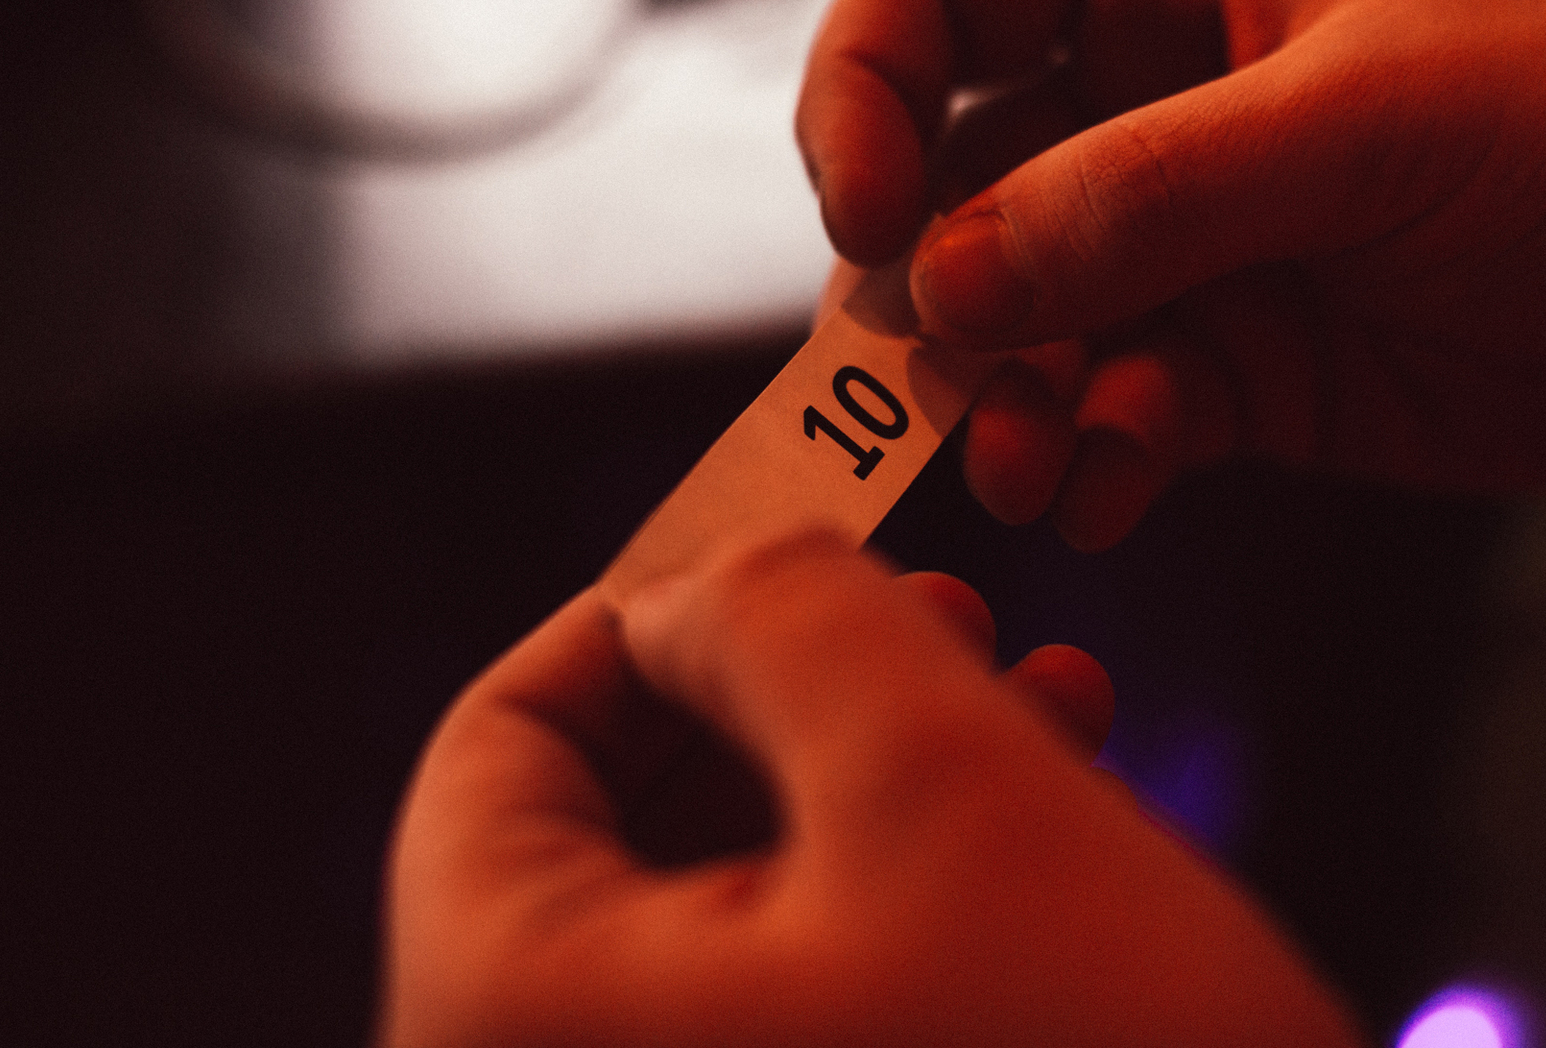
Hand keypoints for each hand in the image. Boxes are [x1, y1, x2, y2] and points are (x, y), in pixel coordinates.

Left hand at [379, 530, 1362, 1047]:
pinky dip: (904, 889)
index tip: (787, 544)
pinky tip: (1051, 797)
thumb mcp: (942, 778)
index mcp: (516, 1016)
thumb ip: (783, 615)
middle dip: (788, 688)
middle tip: (937, 605)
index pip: (494, 747)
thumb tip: (687, 595)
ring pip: (732, 902)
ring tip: (1032, 685)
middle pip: (616, 824)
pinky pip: (796, 999)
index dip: (642, 614)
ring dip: (873, 771)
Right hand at [796, 0, 1545, 548]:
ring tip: (1029, 462)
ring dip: (999, 397)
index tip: (865, 216)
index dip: (864, 93)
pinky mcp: (1224, 371)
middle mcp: (1146, 101)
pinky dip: (1088, 457)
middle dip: (928, 284)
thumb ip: (1152, 192)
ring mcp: (1180, 246)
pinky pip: (1102, 416)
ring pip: (1013, 321)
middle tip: (945, 372)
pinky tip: (1115, 485)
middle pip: (947, 180)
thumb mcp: (1370, 122)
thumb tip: (949, 277)